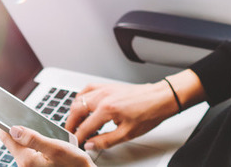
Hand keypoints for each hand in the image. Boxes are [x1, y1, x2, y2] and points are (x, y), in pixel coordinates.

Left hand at [0, 126, 93, 166]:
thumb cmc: (74, 164)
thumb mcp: (56, 148)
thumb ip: (34, 138)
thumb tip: (14, 129)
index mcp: (27, 160)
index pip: (7, 138)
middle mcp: (25, 165)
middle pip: (12, 142)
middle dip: (11, 127)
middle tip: (8, 112)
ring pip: (20, 146)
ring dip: (20, 134)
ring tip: (20, 120)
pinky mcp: (36, 166)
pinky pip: (27, 150)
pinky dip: (28, 141)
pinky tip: (34, 134)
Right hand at [65, 72, 202, 149]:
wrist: (160, 98)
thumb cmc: (148, 113)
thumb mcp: (127, 133)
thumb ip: (106, 140)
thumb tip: (91, 144)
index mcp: (107, 109)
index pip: (85, 127)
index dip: (78, 137)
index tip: (76, 143)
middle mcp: (103, 97)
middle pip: (76, 110)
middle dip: (71, 124)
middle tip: (70, 133)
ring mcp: (105, 89)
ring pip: (79, 98)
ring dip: (74, 111)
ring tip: (75, 122)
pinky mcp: (108, 86)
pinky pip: (88, 89)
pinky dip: (81, 97)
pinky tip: (82, 103)